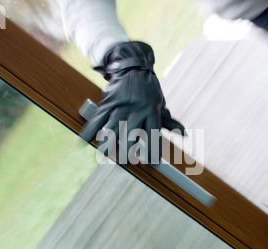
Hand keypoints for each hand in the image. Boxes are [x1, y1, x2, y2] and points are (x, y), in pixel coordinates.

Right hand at [80, 41, 184, 163]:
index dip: (152, 151)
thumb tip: (183, 134)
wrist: (132, 66)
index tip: (151, 163)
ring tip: (105, 155)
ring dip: (107, 144)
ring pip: (111, 128)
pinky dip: (89, 131)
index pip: (152, 135)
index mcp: (151, 110)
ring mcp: (120, 105)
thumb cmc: (149, 90)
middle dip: (128, 151)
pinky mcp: (107, 102)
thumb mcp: (160, 104)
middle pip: (130, 135)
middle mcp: (136, 109)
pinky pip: (97, 118)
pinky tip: (83, 142)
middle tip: (127, 160)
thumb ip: (170, 121)